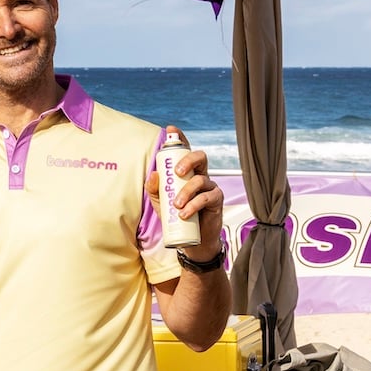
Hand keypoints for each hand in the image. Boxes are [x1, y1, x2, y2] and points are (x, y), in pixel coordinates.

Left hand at [146, 126, 223, 259]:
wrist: (191, 240)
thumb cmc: (176, 216)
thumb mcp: (160, 202)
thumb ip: (154, 188)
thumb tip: (154, 174)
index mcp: (187, 172)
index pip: (184, 152)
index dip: (180, 138)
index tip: (171, 130)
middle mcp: (200, 175)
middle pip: (200, 157)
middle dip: (188, 160)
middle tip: (176, 172)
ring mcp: (210, 187)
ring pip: (201, 180)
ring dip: (186, 192)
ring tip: (176, 206)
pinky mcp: (217, 200)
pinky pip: (207, 197)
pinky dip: (194, 205)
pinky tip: (184, 213)